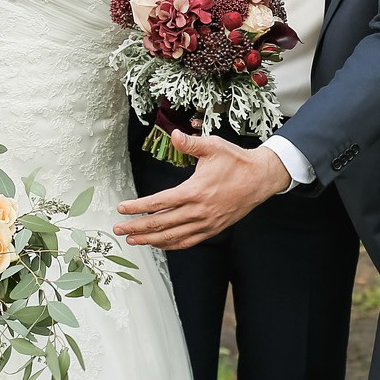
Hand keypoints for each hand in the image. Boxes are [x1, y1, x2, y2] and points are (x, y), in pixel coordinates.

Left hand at [115, 132, 291, 249]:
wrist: (261, 178)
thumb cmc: (236, 161)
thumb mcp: (213, 146)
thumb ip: (191, 143)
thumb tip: (174, 135)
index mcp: (195, 191)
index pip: (159, 203)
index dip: (138, 207)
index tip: (122, 208)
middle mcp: (199, 211)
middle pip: (161, 223)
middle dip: (136, 227)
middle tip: (118, 228)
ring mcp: (206, 223)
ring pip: (173, 236)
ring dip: (150, 240)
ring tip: (132, 239)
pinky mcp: (213, 228)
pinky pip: (188, 241)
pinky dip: (171, 244)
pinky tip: (159, 243)